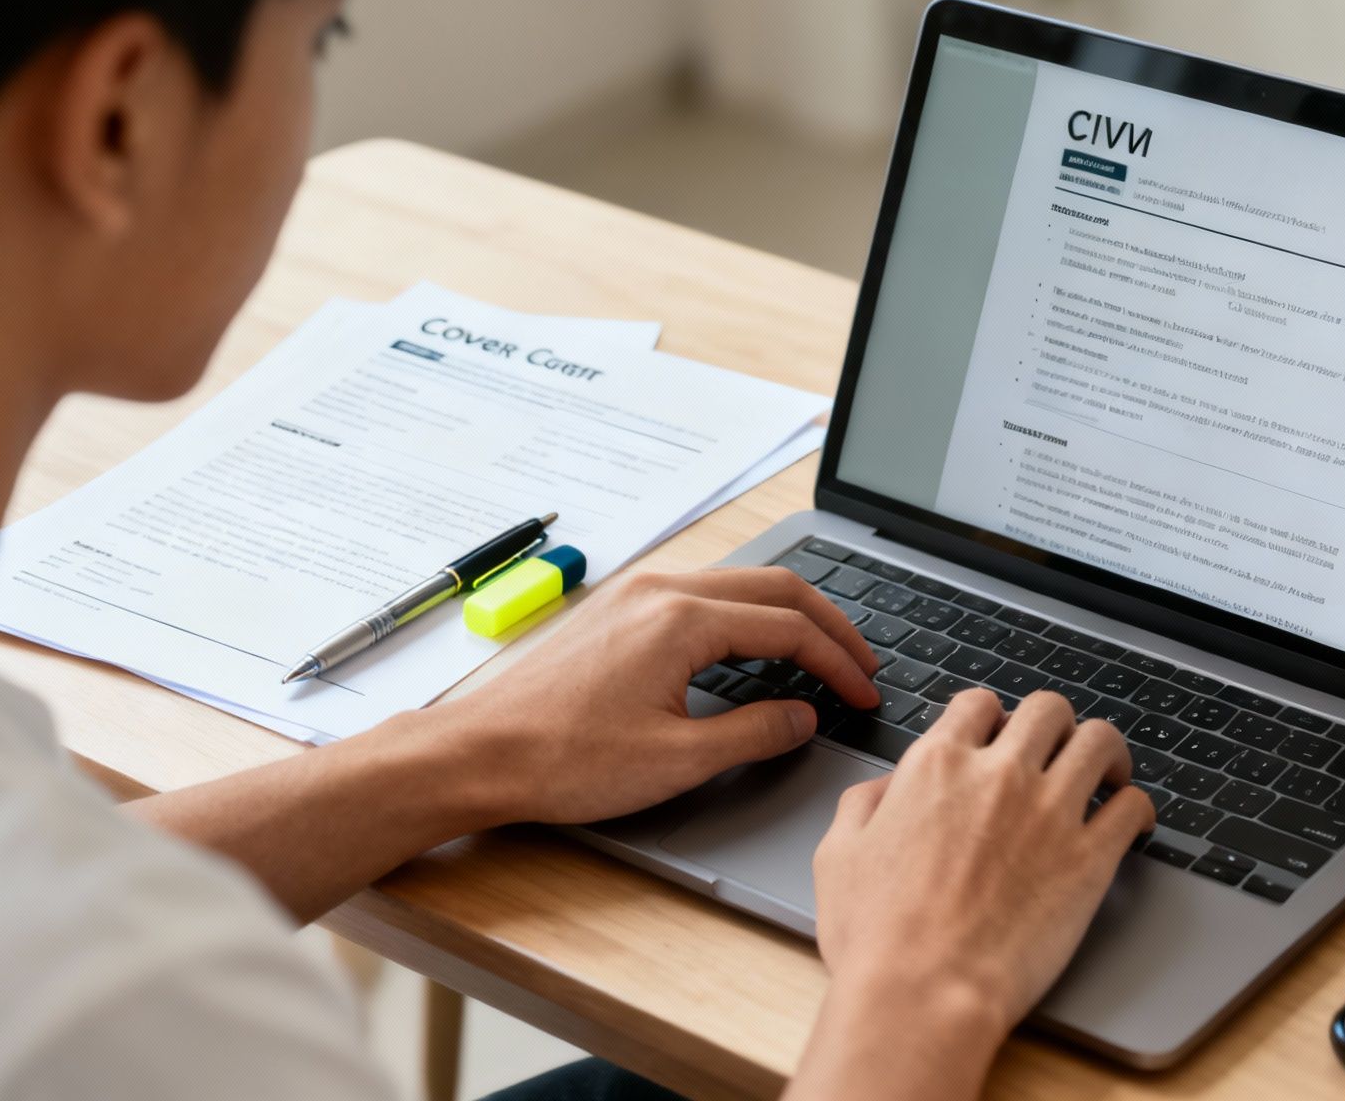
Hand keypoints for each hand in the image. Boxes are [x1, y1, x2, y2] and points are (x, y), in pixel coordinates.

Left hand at [427, 566, 879, 826]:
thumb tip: (803, 717)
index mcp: (682, 619)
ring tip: (821, 655)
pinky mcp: (619, 608)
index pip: (790, 627)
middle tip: (862, 664)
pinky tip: (756, 650)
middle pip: (775, 586)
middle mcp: (662, 589)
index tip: (865, 693)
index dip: (839, 662)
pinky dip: (747, 616)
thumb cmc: (564, 760)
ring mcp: (637, 592)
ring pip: (740, 584)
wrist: (479, 753)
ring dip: (789, 615)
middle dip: (829, 625)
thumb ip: (754, 733)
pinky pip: (703, 593)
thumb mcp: (677, 760)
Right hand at [801, 690, 1155, 1088]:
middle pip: (1048, 709)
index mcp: (937, 766)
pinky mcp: (1089, 860)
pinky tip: (1131, 821)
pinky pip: (1133, 806)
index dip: (992, 716)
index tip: (1000, 736)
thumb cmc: (876, 940)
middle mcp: (999, 776)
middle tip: (1058, 749)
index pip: (979, 704)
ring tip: (1107, 773)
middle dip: (1055, 724)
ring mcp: (1050, 813)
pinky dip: (1137, 807)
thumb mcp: (838, 856)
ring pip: (1100, 741)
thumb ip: (863, 804)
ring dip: (1106, 752)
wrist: (922, 995)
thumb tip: (887, 788)